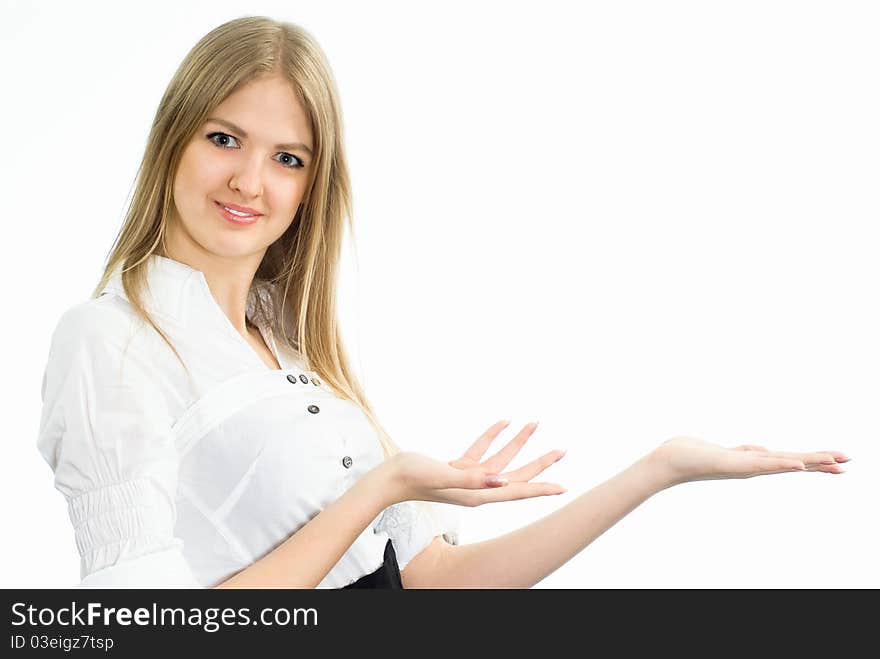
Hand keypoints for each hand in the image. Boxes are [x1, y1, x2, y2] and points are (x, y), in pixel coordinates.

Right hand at [387, 419, 566, 506]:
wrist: (389, 478)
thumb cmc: (413, 478)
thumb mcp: (444, 476)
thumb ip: (473, 480)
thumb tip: (501, 482)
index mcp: (477, 494)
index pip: (516, 491)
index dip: (540, 488)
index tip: (562, 487)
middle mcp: (477, 488)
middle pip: (516, 475)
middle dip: (539, 463)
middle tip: (561, 450)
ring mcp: (468, 478)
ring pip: (501, 459)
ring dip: (517, 442)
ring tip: (534, 424)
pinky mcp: (457, 468)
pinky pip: (482, 450)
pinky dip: (492, 436)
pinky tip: (503, 422)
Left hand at [647, 436, 850, 486]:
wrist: (668, 462)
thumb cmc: (692, 455)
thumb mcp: (728, 452)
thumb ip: (746, 452)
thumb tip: (763, 450)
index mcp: (752, 462)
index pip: (789, 460)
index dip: (813, 461)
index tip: (838, 461)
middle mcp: (752, 467)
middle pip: (793, 464)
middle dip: (820, 463)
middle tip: (848, 463)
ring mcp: (744, 468)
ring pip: (783, 464)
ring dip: (809, 463)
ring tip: (834, 462)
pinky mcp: (733, 466)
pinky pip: (762, 465)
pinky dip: (782, 466)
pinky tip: (799, 467)